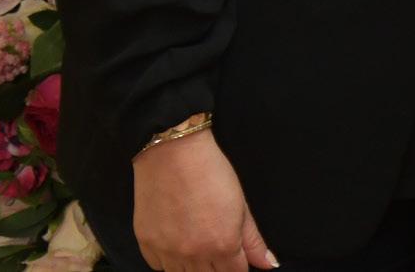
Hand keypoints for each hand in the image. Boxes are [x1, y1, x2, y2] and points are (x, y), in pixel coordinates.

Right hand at [132, 130, 276, 271]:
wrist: (173, 154)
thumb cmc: (211, 173)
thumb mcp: (241, 205)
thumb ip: (253, 240)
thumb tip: (268, 264)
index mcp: (222, 244)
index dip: (238, 268)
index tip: (237, 261)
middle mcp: (193, 253)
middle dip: (217, 268)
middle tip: (216, 249)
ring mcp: (167, 251)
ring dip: (193, 267)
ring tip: (198, 246)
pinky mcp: (146, 243)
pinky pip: (158, 266)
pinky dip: (169, 261)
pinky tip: (178, 244)